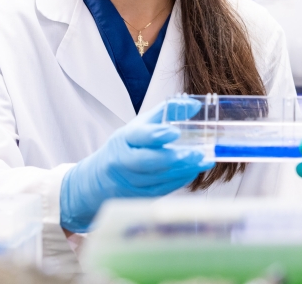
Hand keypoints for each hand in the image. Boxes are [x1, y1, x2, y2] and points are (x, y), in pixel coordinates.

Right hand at [60, 99, 213, 232]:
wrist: (98, 180)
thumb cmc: (126, 147)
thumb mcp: (139, 126)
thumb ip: (167, 113)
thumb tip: (195, 104)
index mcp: (124, 139)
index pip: (139, 136)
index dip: (156, 134)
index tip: (175, 131)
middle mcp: (124, 161)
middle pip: (148, 161)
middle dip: (174, 157)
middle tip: (197, 153)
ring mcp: (131, 181)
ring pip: (158, 177)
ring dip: (184, 170)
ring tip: (204, 161)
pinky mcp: (139, 196)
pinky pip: (162, 189)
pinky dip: (180, 180)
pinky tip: (194, 171)